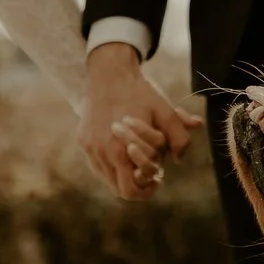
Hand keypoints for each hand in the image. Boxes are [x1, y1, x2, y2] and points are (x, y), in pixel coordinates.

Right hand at [79, 42, 198, 201]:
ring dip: (125, 174)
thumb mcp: (165, 112)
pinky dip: (113, 164)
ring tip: (138, 156)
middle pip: (120, 189)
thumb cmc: (139, 92)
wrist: (110, 72)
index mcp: (120, 150)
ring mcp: (90, 148)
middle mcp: (101, 153)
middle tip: (151, 170)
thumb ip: (179, 137)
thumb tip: (179, 159)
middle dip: (138, 183)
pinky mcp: (84, 141)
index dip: (149, 186)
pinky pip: (98, 165)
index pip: (131, 190)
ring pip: (108, 179)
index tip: (159, 175)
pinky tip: (125, 148)